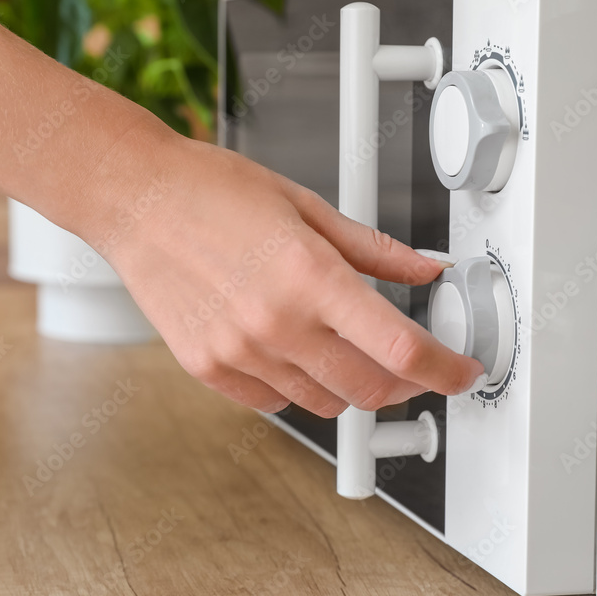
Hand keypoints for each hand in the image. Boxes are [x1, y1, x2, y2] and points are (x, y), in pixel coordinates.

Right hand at [92, 130, 485, 417]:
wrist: (135, 200)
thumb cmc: (212, 191)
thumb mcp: (306, 205)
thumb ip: (373, 248)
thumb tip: (425, 268)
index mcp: (310, 275)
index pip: (400, 348)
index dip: (445, 370)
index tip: (461, 372)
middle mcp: (277, 323)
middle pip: (371, 390)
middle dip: (406, 384)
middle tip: (411, 363)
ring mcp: (240, 353)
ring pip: (325, 404)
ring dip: (352, 386)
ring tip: (344, 347)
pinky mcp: (209, 369)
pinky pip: (276, 402)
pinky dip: (300, 387)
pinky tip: (294, 351)